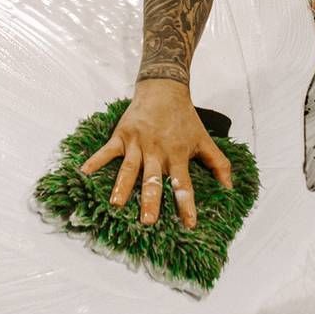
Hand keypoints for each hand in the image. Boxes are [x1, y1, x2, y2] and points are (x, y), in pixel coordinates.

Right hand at [79, 82, 232, 228]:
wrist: (164, 88)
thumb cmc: (186, 118)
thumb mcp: (205, 139)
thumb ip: (219, 164)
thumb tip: (231, 189)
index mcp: (178, 154)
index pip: (183, 183)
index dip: (186, 204)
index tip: (189, 224)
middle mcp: (157, 151)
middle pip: (153, 179)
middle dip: (150, 200)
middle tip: (147, 221)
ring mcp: (137, 143)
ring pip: (129, 168)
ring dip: (122, 187)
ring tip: (115, 205)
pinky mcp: (122, 135)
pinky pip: (107, 151)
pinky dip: (95, 161)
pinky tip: (83, 173)